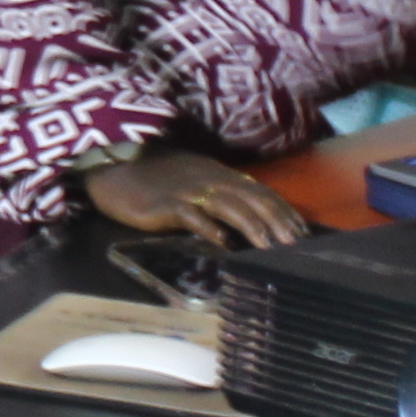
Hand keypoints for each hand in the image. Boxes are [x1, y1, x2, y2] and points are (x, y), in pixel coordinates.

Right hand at [77, 151, 308, 250]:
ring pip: (230, 207)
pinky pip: (193, 216)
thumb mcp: (192, 181)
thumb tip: (247, 218)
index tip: (302, 231)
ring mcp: (189, 191)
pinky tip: (223, 243)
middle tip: (297, 244)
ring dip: (253, 227)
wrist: (113, 169)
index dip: (283, 210)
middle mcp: (210, 179)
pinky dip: (210, 228)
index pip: (260, 191)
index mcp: (218, 174)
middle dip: (278, 221)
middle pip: (252, 198)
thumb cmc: (152, 178)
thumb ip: (218, 195)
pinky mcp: (167, 204)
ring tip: (271, 247)